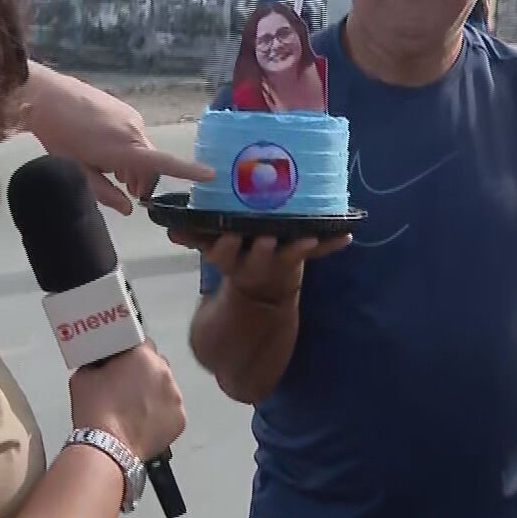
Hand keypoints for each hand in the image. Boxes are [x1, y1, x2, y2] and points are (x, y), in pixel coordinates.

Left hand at [23, 65, 213, 214]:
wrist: (46, 96)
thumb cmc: (59, 137)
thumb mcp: (78, 171)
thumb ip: (105, 192)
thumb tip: (129, 208)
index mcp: (124, 150)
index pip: (164, 164)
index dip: (188, 171)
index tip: (210, 174)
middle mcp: (135, 132)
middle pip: (152, 163)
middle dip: (144, 180)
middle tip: (129, 192)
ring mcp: (131, 118)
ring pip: (143, 149)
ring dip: (134, 164)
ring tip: (110, 169)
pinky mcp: (124, 109)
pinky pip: (135, 135)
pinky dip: (129, 148)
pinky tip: (105, 148)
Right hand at [69, 342, 186, 462]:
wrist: (107, 447)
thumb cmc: (95, 412)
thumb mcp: (83, 376)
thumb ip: (97, 363)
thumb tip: (100, 364)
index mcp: (142, 356)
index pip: (142, 343)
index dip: (131, 354)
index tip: (124, 362)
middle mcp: (164, 372)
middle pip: (156, 365)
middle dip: (144, 373)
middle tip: (126, 388)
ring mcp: (175, 396)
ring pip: (165, 389)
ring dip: (154, 394)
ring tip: (134, 410)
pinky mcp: (180, 418)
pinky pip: (171, 411)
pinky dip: (161, 415)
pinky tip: (143, 423)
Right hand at [168, 231, 350, 304]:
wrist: (261, 289)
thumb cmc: (235, 256)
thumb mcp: (213, 250)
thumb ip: (195, 237)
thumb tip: (169, 228)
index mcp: (230, 258)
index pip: (223, 252)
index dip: (226, 247)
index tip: (230, 237)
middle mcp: (253, 262)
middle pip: (257, 255)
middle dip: (262, 248)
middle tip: (267, 236)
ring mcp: (278, 262)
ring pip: (288, 256)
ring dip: (298, 248)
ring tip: (310, 239)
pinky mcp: (298, 260)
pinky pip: (317, 253)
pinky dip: (331, 244)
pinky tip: (346, 235)